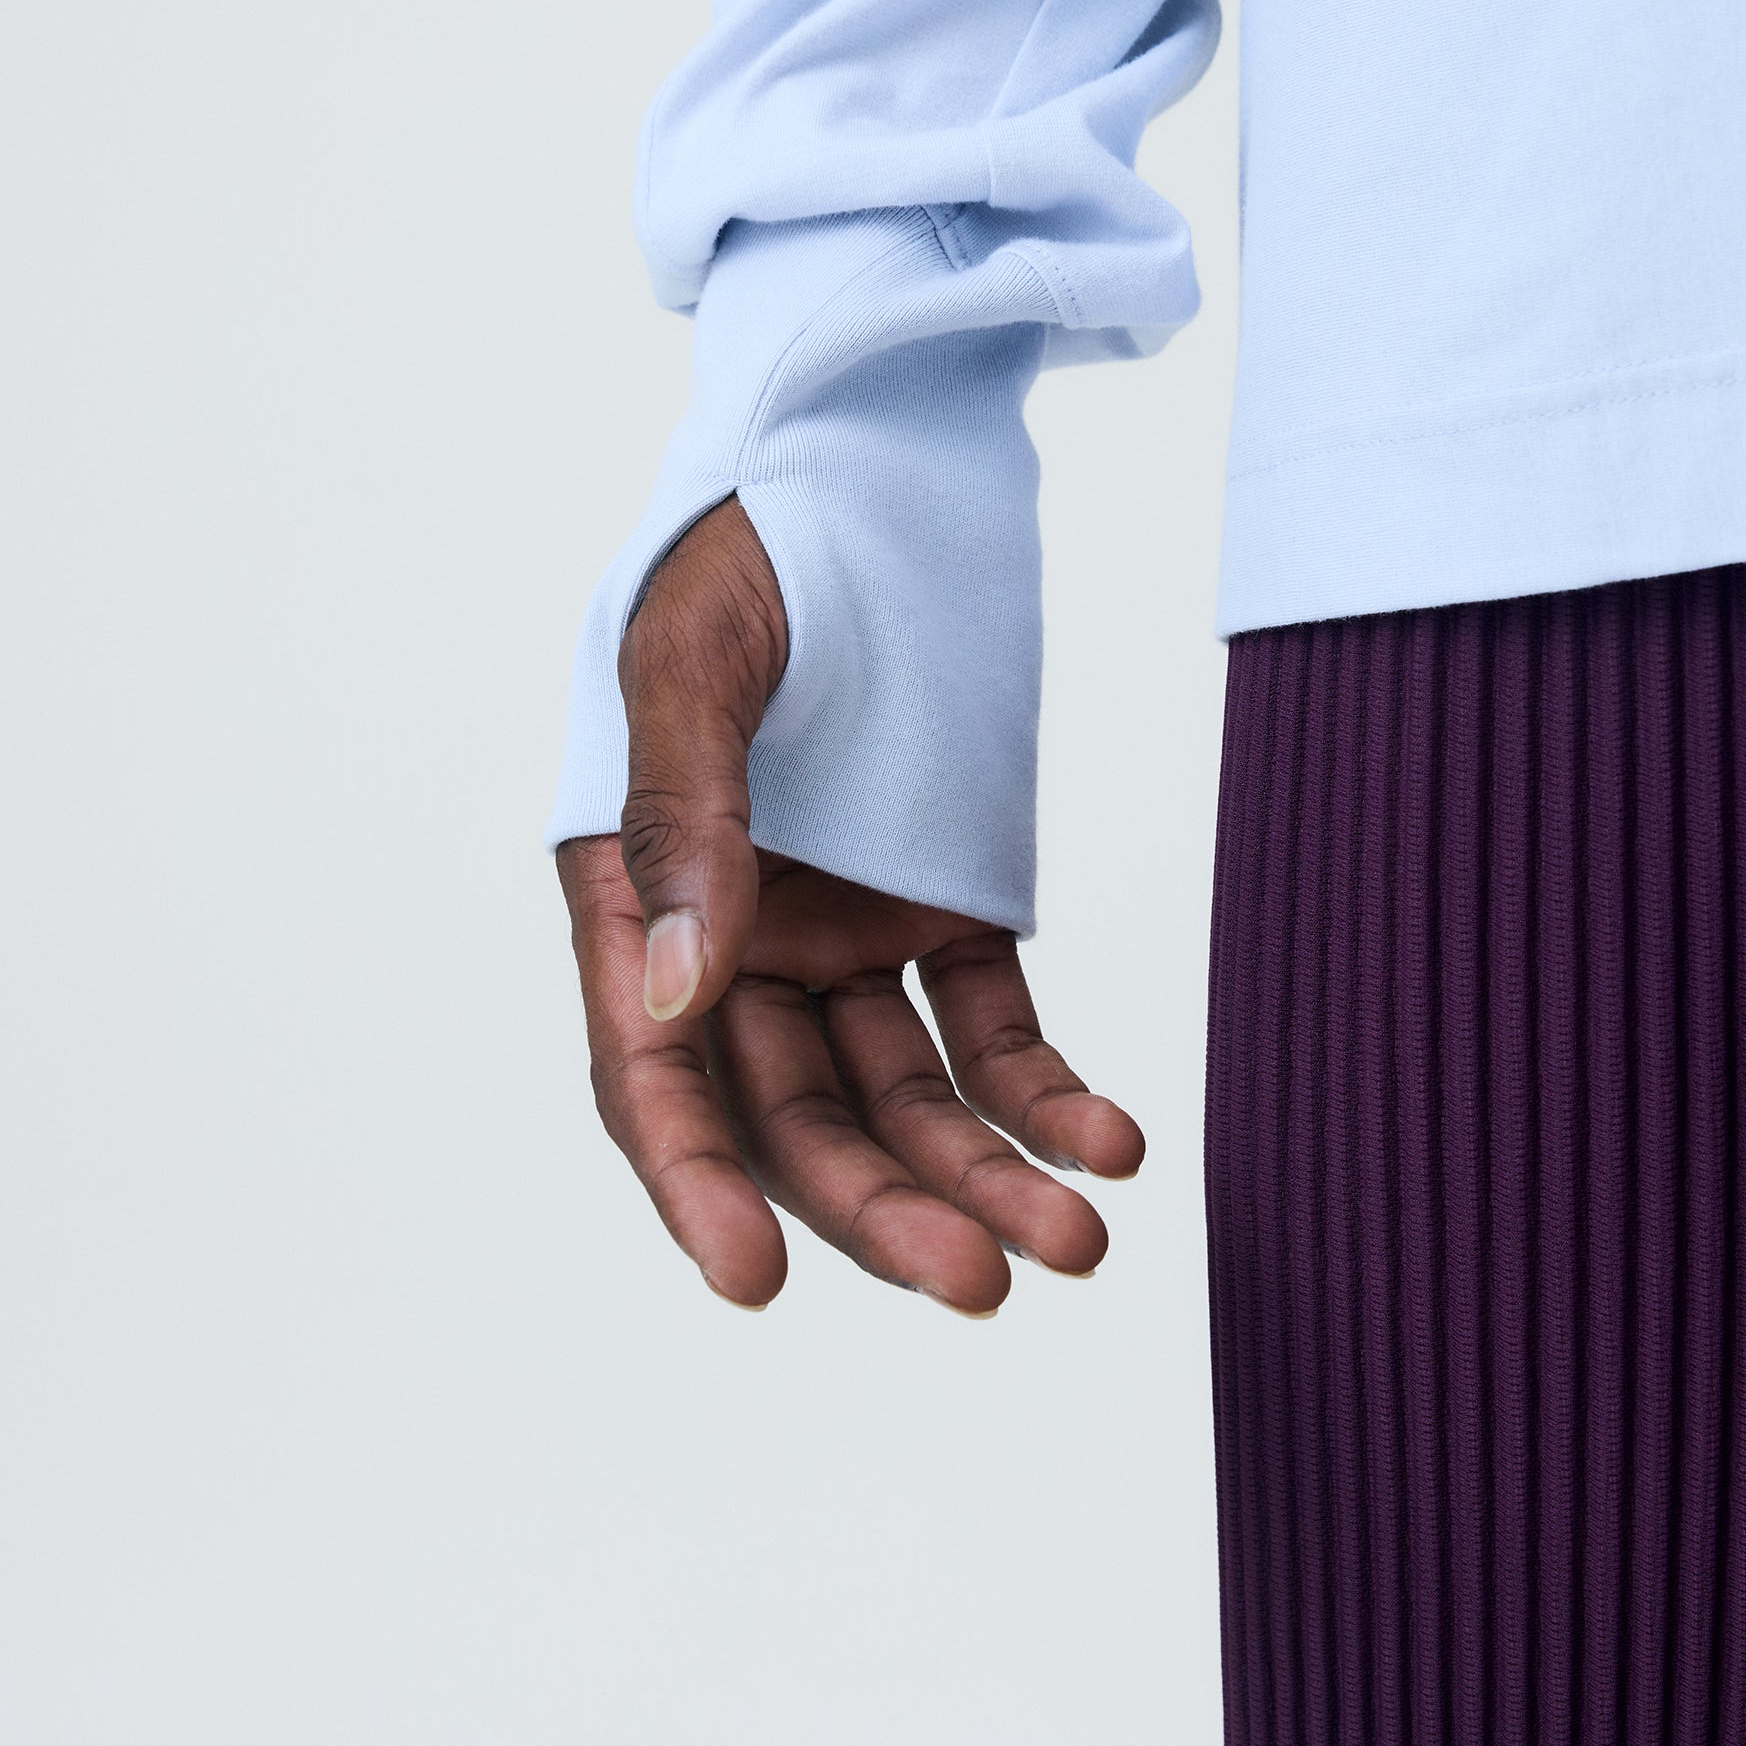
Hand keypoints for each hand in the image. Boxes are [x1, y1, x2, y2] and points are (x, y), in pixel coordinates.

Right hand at [556, 495, 1143, 1313]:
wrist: (871, 463)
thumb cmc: (750, 541)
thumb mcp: (693, 660)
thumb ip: (684, 819)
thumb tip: (675, 993)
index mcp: (633, 898)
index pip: (653, 1075)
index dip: (696, 1182)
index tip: (754, 1281)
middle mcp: (732, 944)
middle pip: (797, 1117)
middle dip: (883, 1208)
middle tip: (977, 1281)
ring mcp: (841, 935)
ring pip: (905, 1098)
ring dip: (983, 1176)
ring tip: (1080, 1242)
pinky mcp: (943, 911)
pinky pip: (992, 1027)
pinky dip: (1049, 1092)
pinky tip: (1113, 1142)